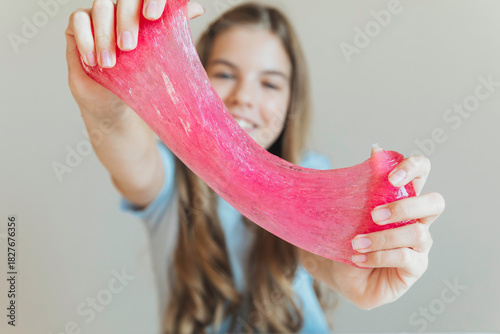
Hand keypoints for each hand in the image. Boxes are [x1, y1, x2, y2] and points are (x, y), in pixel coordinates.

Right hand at [65, 0, 204, 113]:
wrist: (114, 102)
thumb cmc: (140, 80)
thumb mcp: (161, 58)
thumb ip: (175, 30)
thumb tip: (198, 7)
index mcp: (143, 13)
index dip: (152, 0)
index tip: (153, 16)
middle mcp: (122, 9)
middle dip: (127, 21)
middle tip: (129, 48)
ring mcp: (100, 15)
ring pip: (101, 7)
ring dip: (105, 36)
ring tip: (109, 64)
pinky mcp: (79, 25)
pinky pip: (78, 19)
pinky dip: (86, 39)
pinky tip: (92, 60)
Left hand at [329, 146, 444, 309]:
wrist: (341, 273)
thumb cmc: (350, 237)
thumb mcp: (353, 210)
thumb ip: (366, 183)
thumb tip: (376, 148)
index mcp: (404, 197)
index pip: (422, 171)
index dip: (413, 167)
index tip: (390, 178)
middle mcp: (418, 219)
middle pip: (435, 202)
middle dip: (406, 206)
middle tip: (375, 215)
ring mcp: (421, 245)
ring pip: (417, 233)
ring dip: (383, 237)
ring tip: (356, 243)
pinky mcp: (416, 268)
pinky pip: (406, 258)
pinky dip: (378, 256)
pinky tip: (358, 259)